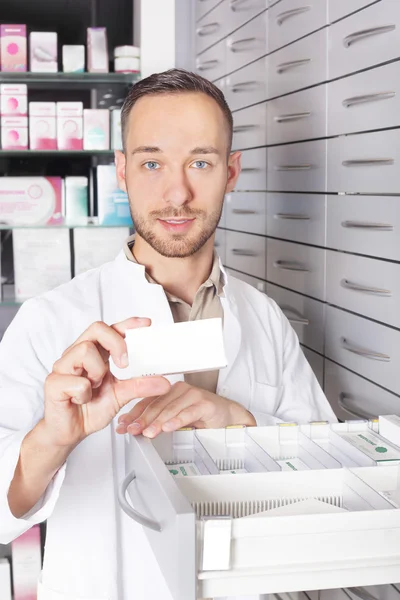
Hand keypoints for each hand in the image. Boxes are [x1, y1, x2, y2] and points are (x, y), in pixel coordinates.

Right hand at [43, 318, 170, 446]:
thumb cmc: (91, 409)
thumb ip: (140, 386)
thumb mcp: (121, 396)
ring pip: (84, 350)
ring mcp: (63, 366)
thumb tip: (164, 382)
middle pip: (97, 329)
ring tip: (95, 387)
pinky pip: (76, 381)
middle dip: (115, 342)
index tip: (147, 324)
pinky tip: (81, 400)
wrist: (70, 432)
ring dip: (97, 372)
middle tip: (124, 363)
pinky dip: (84, 393)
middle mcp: (78, 354)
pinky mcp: (54, 383)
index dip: (128, 323)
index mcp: (96, 354)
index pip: (110, 329)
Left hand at [116, 381, 255, 437]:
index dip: (133, 414)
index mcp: (169, 391)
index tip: (122, 425)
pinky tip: (168, 428)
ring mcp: (192, 395)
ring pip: (170, 409)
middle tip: (131, 430)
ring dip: (157, 423)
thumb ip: (157, 419)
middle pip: (156, 405)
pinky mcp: (205, 403)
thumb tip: (134, 426)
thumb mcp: (175, 418)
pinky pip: (188, 413)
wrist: (227, 416)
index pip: (147, 401)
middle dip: (141, 420)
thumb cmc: (201, 416)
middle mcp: (179, 390)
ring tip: (147, 433)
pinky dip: (177, 421)